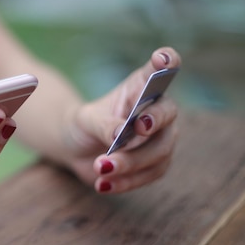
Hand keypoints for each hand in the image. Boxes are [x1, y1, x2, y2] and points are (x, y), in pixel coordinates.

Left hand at [64, 47, 180, 192]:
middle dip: (152, 123)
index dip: (166, 62)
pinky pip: (149, 175)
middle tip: (136, 129)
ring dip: (130, 162)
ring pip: (159, 152)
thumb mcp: (86, 121)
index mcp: (140, 87)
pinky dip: (126, 181)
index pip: (160, 70)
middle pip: (167, 115)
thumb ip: (104, 124)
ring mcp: (160, 138)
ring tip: (99, 167)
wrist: (77, 149)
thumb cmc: (84, 125)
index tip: (162, 59)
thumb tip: (121, 134)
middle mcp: (157, 110)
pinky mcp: (156, 164)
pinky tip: (103, 184)